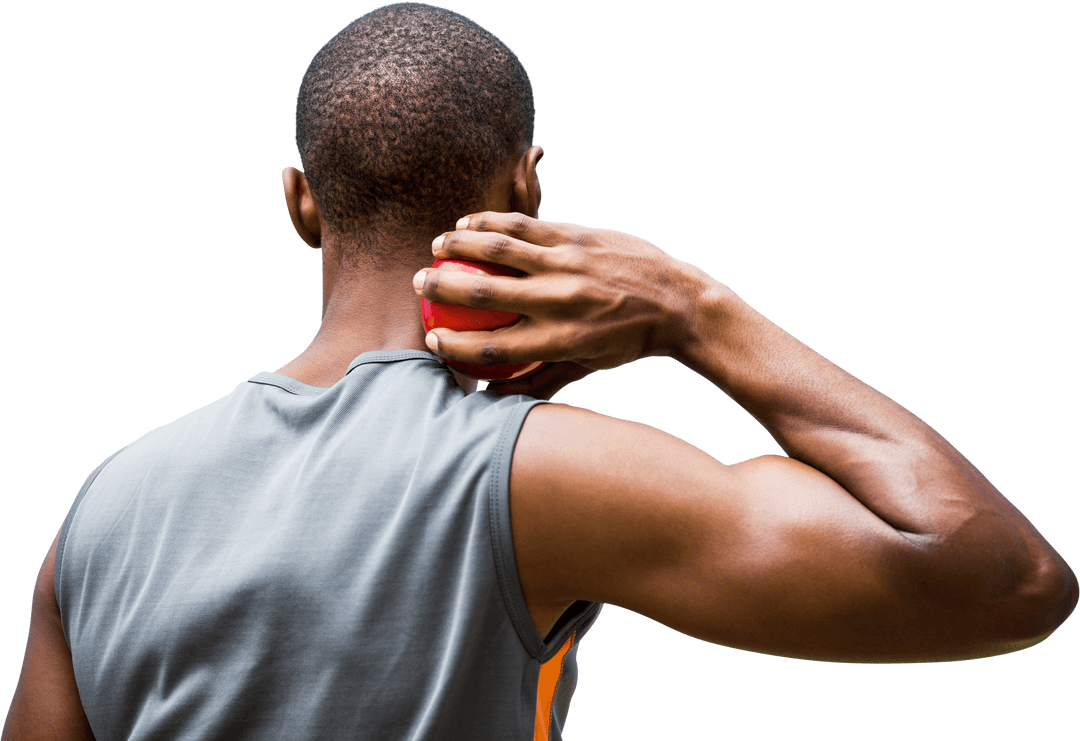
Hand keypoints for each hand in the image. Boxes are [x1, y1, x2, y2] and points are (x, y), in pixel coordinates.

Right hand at [412, 212, 709, 390]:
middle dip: (442, 289)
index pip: (494, 348)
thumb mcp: (587, 367)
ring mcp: (569, 264)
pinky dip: (492, 223)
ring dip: (460, 244)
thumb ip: (539, 380)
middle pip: (485, 295)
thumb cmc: (627, 341)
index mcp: (562, 340)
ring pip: (500, 249)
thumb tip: (494, 396)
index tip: (432, 341)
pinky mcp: (579, 236)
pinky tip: (471, 222)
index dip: (455, 347)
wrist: (679, 302)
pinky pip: (525, 226)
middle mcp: (561, 301)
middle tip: (420, 284)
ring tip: (437, 244)